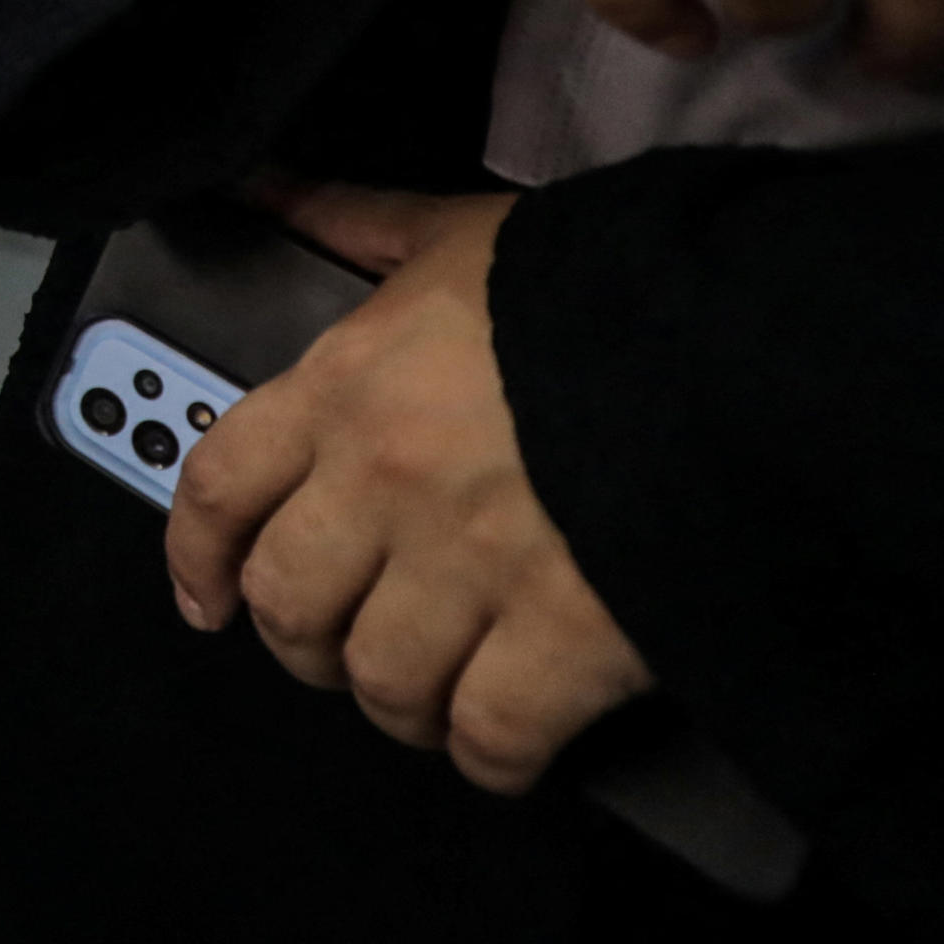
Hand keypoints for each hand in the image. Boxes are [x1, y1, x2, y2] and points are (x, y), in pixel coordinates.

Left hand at [163, 187, 652, 792]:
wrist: (747, 349)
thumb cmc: (601, 286)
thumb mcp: (462, 232)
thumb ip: (354, 221)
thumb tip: (267, 187)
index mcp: (349, 385)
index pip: (218, 485)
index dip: (197, 556)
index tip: (205, 600)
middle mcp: (387, 482)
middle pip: (289, 603)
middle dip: (304, 641)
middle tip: (342, 647)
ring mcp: (472, 567)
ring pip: (379, 680)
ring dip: (395, 703)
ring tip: (426, 695)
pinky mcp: (566, 641)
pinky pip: (487, 736)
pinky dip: (484, 756)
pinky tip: (498, 745)